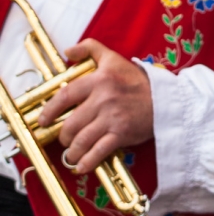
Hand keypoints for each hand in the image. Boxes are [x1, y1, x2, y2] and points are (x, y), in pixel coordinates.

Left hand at [37, 39, 152, 172]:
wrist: (167, 99)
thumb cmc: (138, 81)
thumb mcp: (115, 59)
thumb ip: (90, 49)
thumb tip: (68, 52)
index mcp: (100, 80)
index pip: (66, 95)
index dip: (50, 109)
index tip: (44, 120)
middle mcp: (104, 99)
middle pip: (71, 123)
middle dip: (63, 135)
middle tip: (63, 138)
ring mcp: (113, 118)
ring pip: (81, 140)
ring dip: (72, 151)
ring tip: (72, 153)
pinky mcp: (122, 133)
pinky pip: (98, 151)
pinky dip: (87, 162)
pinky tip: (82, 166)